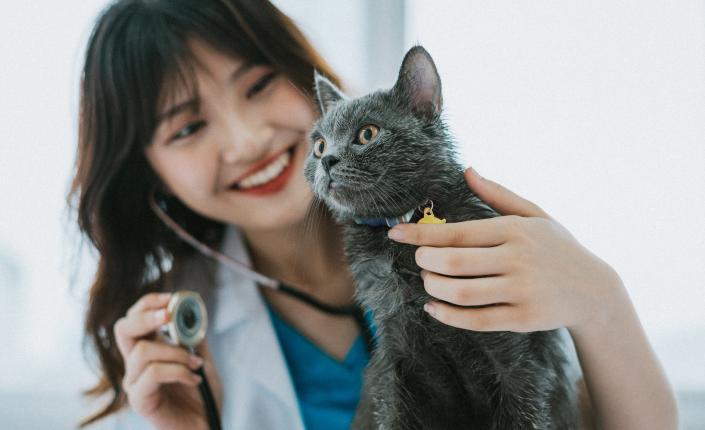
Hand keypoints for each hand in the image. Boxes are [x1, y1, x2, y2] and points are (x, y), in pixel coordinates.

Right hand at [113, 292, 222, 429]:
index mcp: (148, 349)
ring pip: (143, 350)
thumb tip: (191, 308)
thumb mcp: (201, 356)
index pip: (134, 318)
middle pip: (122, 329)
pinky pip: (153, 373)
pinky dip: (178, 370)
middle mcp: (135, 364)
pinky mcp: (139, 400)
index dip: (148, 303)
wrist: (208, 424)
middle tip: (169, 317)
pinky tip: (194, 379)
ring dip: (176, 352)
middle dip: (146, 317)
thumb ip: (193, 335)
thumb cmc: (203, 394)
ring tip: (196, 363)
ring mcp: (134, 382)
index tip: (172, 298)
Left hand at [387, 167, 624, 332]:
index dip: (420, 233)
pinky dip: (447, 316)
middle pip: (453, 262)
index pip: (457, 232)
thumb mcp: (534, 215)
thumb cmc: (556, 248)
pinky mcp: (523, 319)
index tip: (395, 233)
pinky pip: (475, 320)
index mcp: (515, 230)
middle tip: (419, 260)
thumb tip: (466, 170)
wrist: (594, 291)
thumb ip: (498, 195)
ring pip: (461, 292)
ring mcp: (522, 291)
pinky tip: (433, 308)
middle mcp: (518, 259)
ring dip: (433, 288)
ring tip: (428, 281)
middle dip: (425, 261)